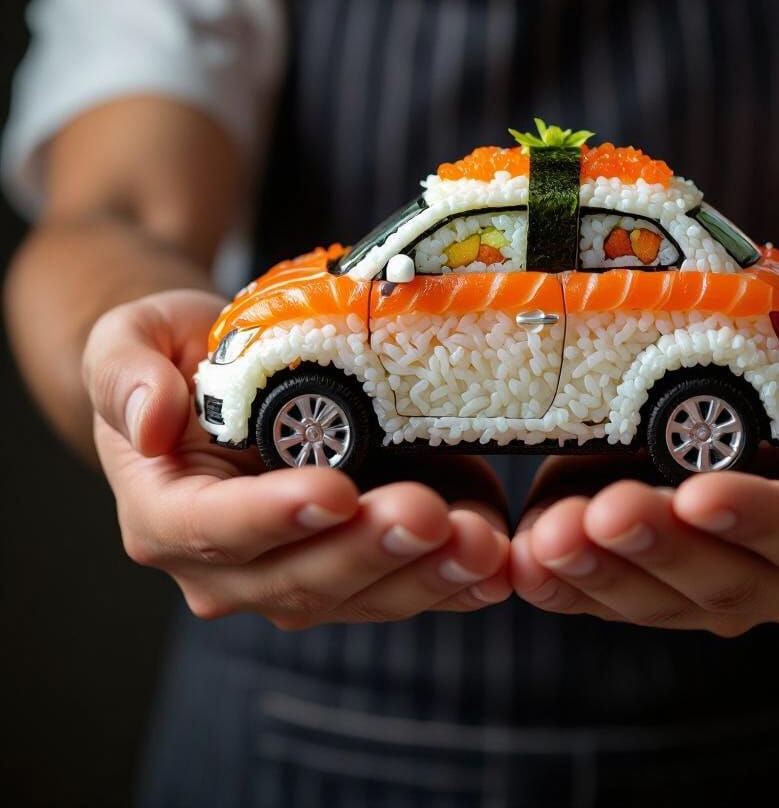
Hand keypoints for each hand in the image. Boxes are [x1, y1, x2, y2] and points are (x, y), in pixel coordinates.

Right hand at [83, 290, 510, 629]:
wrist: (227, 375)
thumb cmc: (178, 357)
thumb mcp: (131, 342)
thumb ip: (126, 376)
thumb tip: (149, 419)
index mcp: (168, 515)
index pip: (214, 530)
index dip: (272, 517)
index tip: (333, 491)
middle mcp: (231, 566)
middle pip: (301, 576)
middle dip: (370, 549)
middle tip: (428, 515)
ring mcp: (299, 574)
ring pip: (364, 594)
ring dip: (426, 574)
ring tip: (478, 541)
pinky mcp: (359, 566)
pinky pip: (407, 585)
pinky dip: (455, 581)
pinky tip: (495, 563)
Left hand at [511, 307, 778, 634]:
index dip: (756, 520)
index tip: (699, 494)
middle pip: (722, 582)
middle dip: (657, 549)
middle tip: (603, 513)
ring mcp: (715, 584)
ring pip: (657, 599)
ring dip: (600, 573)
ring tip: (549, 539)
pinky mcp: (655, 576)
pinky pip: (611, 595)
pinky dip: (568, 585)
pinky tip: (528, 562)